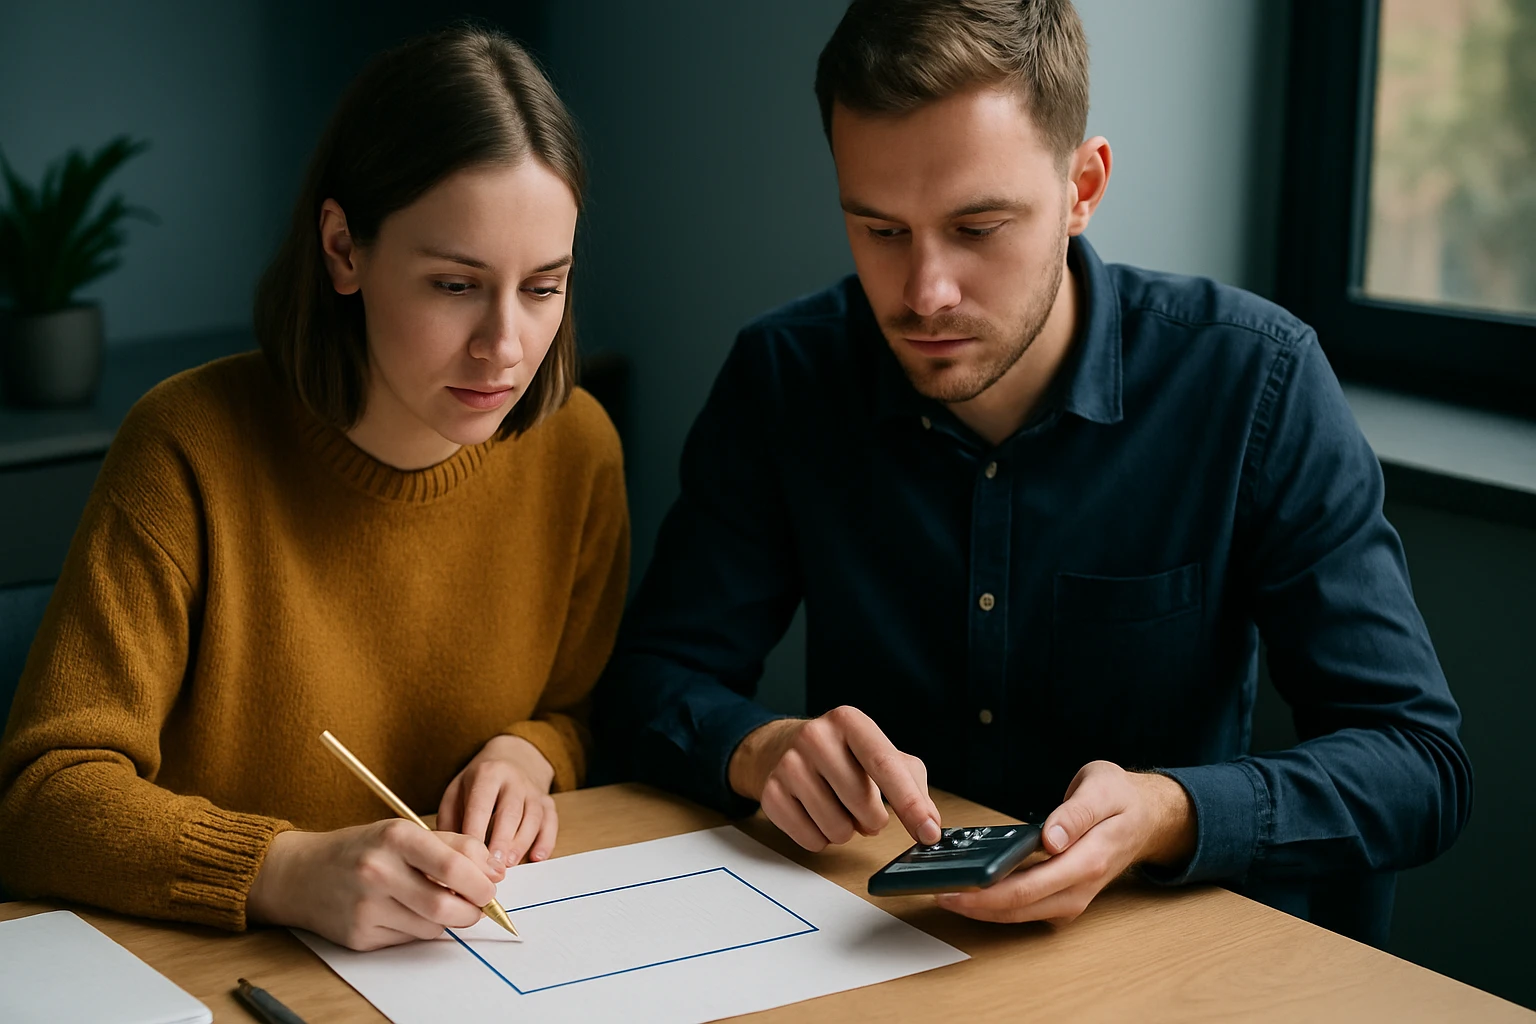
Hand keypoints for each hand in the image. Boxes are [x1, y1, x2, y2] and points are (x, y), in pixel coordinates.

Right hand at [247, 820, 498, 949]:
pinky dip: (418, 930)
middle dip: (473, 910)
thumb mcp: (404, 832)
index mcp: (395, 838)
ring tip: (437, 903)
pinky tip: (404, 913)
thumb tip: (496, 871)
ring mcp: (366, 907)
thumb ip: (455, 846)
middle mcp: (378, 871)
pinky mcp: (359, 936)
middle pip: (446, 907)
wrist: (299, 874)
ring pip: (432, 928)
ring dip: (446, 921)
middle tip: (477, 905)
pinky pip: (408, 940)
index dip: (481, 882)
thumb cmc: (362, 849)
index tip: (491, 886)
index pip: (454, 865)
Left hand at [437, 734, 557, 875]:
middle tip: (492, 865)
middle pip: (510, 811)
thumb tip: (447, 853)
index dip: (475, 831)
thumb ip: (450, 820)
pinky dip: (546, 841)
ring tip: (509, 864)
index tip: (468, 856)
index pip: (481, 805)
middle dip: (502, 840)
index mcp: (488, 774)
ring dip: (522, 843)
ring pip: (533, 818)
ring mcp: (533, 791)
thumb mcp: (456, 792)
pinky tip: (537, 857)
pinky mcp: (548, 802)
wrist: (511, 759)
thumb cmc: (477, 785)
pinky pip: (551, 822)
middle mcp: (514, 780)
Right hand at [728, 706, 941, 851]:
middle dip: (873, 820)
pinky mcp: (771, 793)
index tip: (929, 833)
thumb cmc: (842, 755)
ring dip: (847, 831)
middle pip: (862, 804)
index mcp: (849, 721)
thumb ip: (912, 785)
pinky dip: (822, 838)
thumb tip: (931, 824)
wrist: (779, 748)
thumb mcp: (880, 753)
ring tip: (838, 809)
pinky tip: (816, 816)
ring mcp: (788, 765)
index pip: (884, 765)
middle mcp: (815, 737)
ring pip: (837, 829)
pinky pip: (811, 840)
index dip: (910, 803)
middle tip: (865, 809)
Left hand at [935, 760, 1194, 924]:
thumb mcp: (1100, 789)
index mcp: (1087, 861)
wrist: (1147, 816)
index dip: (986, 893)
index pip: (1028, 888)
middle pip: (1018, 908)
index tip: (952, 887)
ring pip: (1020, 913)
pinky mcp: (1064, 896)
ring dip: (982, 908)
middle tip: (934, 890)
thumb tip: (1052, 839)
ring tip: (944, 891)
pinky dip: (997, 902)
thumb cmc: (1121, 799)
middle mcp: (1078, 888)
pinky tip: (972, 888)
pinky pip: (1027, 906)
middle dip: (974, 904)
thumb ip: (1076, 814)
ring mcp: (1072, 897)